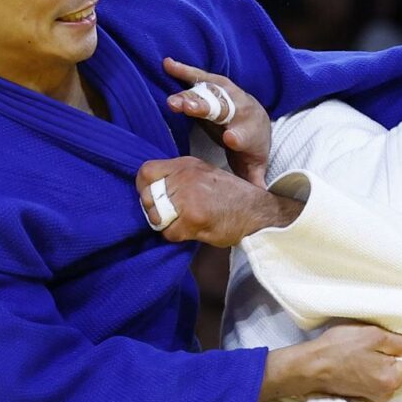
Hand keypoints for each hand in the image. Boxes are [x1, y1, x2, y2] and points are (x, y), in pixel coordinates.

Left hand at [137, 156, 302, 245]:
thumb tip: (152, 189)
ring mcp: (189, 197)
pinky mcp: (194, 218)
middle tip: (169, 216)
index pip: (146, 172)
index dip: (144, 188)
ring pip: (155, 216)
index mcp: (186, 164)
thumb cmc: (231, 196)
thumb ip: (179, 177)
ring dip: (165, 225)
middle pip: (147, 197)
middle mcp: (186, 177)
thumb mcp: (204, 174)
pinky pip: (169, 233)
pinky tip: (192, 231)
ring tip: (183, 223)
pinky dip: (177, 236)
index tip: (152, 198)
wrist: (257, 211)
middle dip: (154, 211)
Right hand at [163, 58, 270, 187]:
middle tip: (188, 110)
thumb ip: (253, 180)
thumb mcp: (254, 166)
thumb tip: (257, 196)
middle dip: (206, 108)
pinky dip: (185, 71)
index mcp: (250, 133)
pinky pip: (199, 77)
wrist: (257, 124)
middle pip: (222, 109)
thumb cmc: (250, 148)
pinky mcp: (216, 86)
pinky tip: (168, 64)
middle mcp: (241, 110)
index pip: (244, 135)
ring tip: (172, 101)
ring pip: (209, 93)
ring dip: (191, 95)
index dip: (238, 136)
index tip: (231, 138)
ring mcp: (228, 95)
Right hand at [259, 324, 401, 401]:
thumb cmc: (338, 348)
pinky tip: (358, 357)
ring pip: (388, 372)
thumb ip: (400, 342)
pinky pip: (376, 377)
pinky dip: (371, 367)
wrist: (310, 365)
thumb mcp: (372, 335)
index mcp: (392, 378)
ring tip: (364, 348)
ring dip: (380, 359)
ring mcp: (374, 394)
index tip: (395, 337)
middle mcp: (387, 391)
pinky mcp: (363, 393)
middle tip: (375, 339)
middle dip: (393, 353)